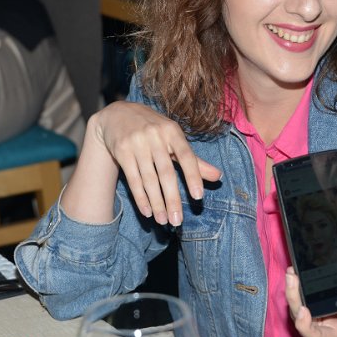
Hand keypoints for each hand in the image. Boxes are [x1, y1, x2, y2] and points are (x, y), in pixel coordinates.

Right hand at [88, 101, 221, 225]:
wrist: (117, 115)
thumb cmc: (154, 130)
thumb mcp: (174, 139)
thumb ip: (195, 160)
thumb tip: (219, 177)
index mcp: (172, 131)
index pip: (186, 155)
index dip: (193, 176)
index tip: (198, 197)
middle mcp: (155, 136)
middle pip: (166, 172)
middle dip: (172, 198)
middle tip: (177, 221)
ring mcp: (137, 143)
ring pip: (148, 179)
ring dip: (156, 202)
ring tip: (163, 221)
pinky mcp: (121, 151)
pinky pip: (133, 179)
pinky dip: (140, 197)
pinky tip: (147, 212)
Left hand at [286, 248, 336, 336]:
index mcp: (332, 334)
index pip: (314, 336)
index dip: (305, 325)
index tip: (303, 311)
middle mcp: (315, 329)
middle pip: (298, 318)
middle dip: (294, 298)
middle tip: (293, 278)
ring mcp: (306, 319)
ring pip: (294, 307)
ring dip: (291, 290)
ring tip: (292, 272)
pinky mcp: (302, 308)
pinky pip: (295, 299)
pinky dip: (292, 287)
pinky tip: (293, 272)